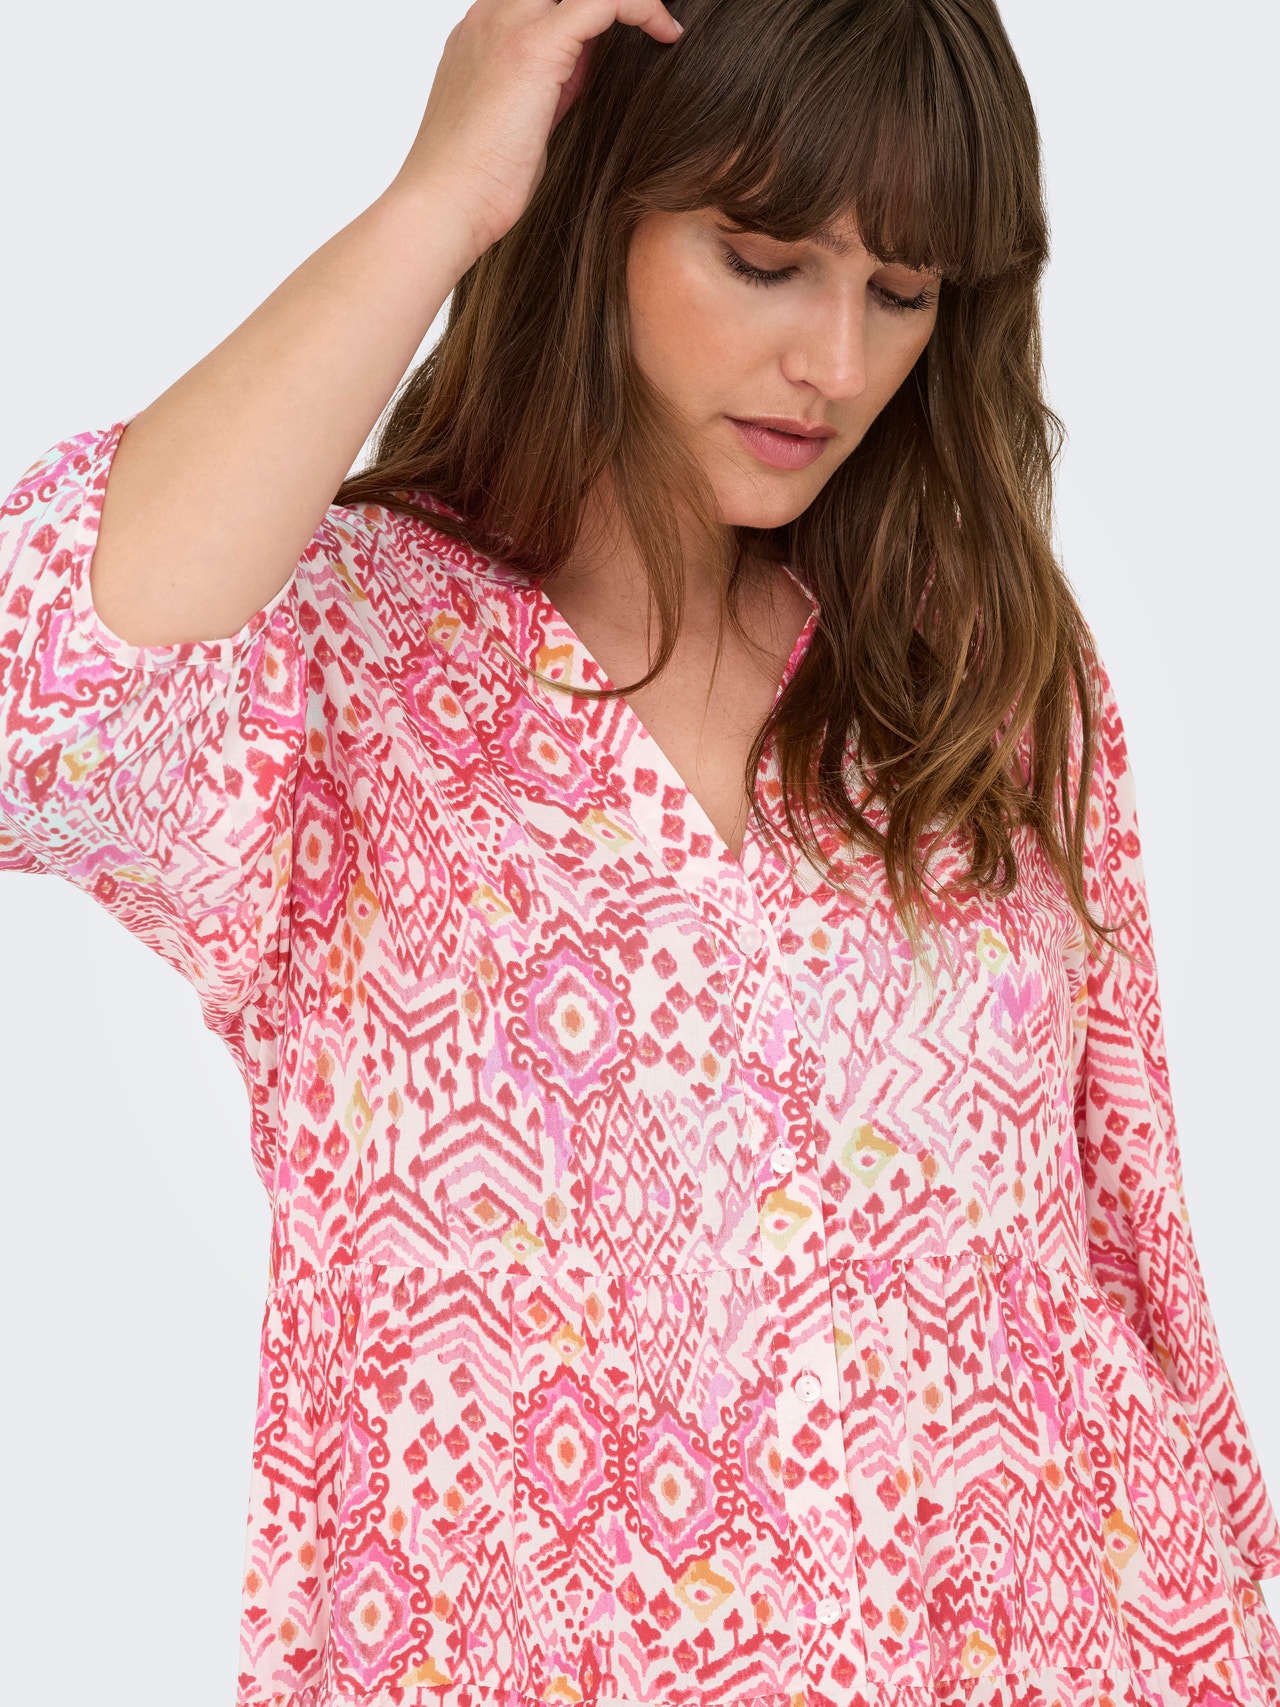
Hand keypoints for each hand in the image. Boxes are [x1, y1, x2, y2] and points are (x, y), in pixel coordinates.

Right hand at [393, 0, 683, 265]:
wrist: (445, 206)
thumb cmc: (478, 184)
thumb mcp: (521, 121)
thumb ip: (550, 85)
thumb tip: (585, 72)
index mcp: (483, 31)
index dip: (587, 13)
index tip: (625, 38)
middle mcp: (491, 15)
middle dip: (605, 1)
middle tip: (651, 22)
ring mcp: (508, 24)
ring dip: (628, 0)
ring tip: (663, 24)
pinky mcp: (533, 45)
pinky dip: (642, 7)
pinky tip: (667, 34)